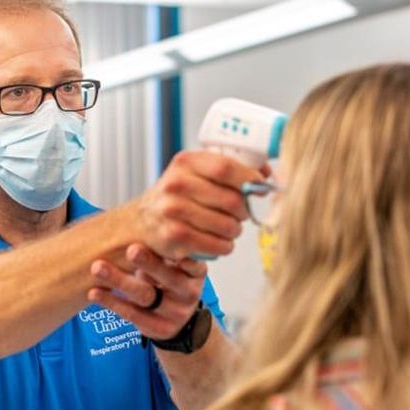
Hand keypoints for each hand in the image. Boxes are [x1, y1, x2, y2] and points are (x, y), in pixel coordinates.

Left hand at [88, 243, 206, 339]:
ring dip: (119, 280)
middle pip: (167, 278)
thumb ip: (169, 245)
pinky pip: (132, 315)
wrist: (180, 319)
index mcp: (196, 273)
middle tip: (130, 249)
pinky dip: (111, 301)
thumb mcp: (179, 263)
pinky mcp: (158, 329)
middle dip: (148, 262)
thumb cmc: (171, 279)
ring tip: (98, 267)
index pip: (189, 262)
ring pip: (144, 296)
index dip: (175, 253)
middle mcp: (189, 293)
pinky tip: (94, 292)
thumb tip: (150, 209)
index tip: (157, 239)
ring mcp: (174, 314)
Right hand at [128, 151, 266, 260]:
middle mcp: (176, 184)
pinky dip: (225, 246)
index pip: (226, 167)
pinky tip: (219, 242)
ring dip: (235, 231)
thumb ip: (228, 169)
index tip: (260, 188)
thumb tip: (267, 173)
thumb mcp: (194, 172)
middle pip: (232, 200)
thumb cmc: (177, 197)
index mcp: (185, 162)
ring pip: (228, 226)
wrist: (142, 221)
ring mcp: (173, 211)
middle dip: (244, 211)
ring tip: (228, 228)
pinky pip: (217, 245)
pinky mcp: (175, 237)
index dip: (249, 179)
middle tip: (240, 213)